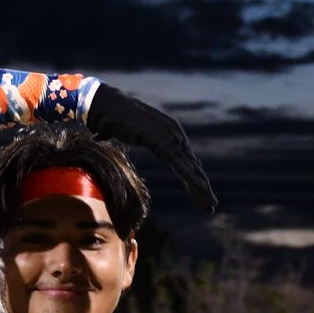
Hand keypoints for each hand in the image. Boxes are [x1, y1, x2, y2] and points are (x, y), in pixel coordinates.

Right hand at [85, 84, 215, 212]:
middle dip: (201, 189)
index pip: (185, 163)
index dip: (192, 182)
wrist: (105, 105)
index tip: (200, 199)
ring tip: (211, 205)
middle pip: (191, 167)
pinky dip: (191, 178)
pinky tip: (201, 191)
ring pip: (189, 168)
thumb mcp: (124, 130)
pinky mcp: (162, 141)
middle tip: (211, 207)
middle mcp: (174, 135)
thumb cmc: (112, 117)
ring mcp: (170, 137)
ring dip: (201, 189)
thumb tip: (101, 136)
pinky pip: (180, 164)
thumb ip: (123, 134)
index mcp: (169, 135)